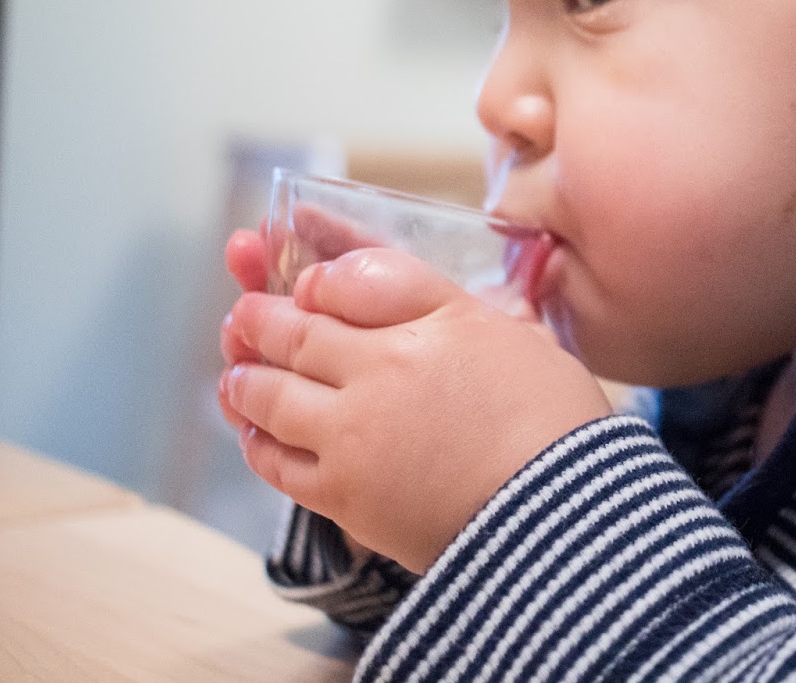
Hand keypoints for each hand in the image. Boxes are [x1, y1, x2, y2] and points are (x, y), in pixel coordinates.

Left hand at [219, 246, 612, 573]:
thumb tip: (430, 296)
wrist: (557, 518)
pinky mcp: (341, 493)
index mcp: (432, 323)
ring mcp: (353, 433)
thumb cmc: (557, 427)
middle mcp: (381, 369)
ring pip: (271, 393)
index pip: (353, 278)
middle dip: (262, 318)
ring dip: (246, 377)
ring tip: (238, 372)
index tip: (308, 282)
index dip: (319, 275)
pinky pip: (276, 460)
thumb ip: (467, 312)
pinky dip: (256, 439)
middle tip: (245, 314)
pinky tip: (254, 431)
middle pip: (298, 332)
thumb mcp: (523, 339)